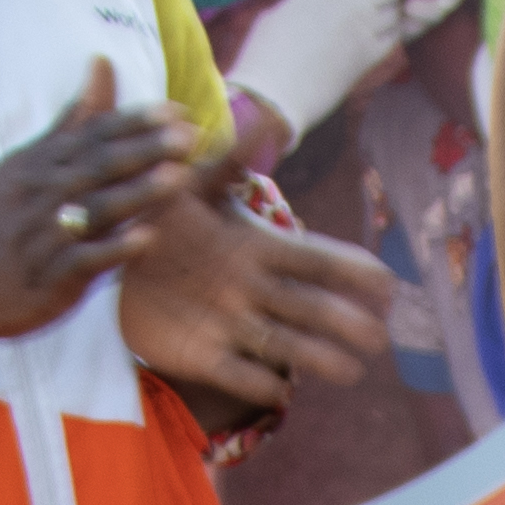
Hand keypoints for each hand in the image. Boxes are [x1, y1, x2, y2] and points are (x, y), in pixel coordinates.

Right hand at [0, 62, 202, 342]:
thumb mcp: (24, 163)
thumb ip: (71, 121)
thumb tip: (102, 67)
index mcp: (40, 165)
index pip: (92, 135)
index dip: (134, 122)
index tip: (176, 111)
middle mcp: (42, 194)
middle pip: (98, 166)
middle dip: (144, 150)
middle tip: (188, 136)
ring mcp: (43, 236)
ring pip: (94, 209)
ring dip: (137, 193)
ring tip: (178, 178)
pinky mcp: (44, 277)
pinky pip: (81, 260)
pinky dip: (113, 250)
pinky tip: (145, 241)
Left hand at [116, 186, 395, 418]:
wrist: (119, 256)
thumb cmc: (163, 215)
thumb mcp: (192, 183)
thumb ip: (229, 158)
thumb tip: (267, 114)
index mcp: (256, 248)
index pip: (314, 259)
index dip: (349, 270)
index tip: (385, 282)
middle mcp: (252, 290)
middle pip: (308, 307)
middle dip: (343, 322)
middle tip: (379, 337)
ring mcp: (228, 324)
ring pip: (280, 343)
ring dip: (316, 357)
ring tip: (351, 373)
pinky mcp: (199, 354)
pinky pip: (232, 372)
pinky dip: (254, 382)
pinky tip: (279, 391)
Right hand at [226, 0, 463, 145]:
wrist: (275, 92)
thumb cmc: (267, 50)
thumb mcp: (287, 6)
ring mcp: (367, 26)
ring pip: (400, 8)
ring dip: (393, 10)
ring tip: (372, 18)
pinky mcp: (373, 55)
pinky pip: (398, 35)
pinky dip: (393, 33)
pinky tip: (376, 37)